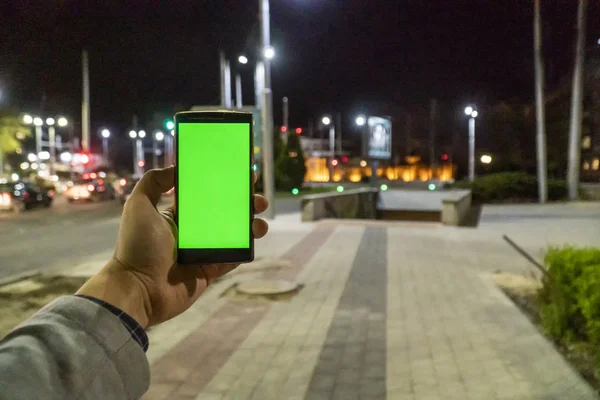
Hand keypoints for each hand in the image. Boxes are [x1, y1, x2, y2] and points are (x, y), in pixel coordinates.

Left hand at [77, 166, 268, 327]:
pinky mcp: (211, 270)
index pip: (204, 195)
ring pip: (234, 235)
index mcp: (177, 215)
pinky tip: (255, 237)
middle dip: (244, 204)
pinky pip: (233, 257)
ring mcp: (203, 252)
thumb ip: (153, 182)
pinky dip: (246, 248)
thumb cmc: (138, 246)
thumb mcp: (139, 206)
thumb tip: (177, 167)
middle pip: (225, 213)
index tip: (240, 174)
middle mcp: (192, 231)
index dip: (223, 184)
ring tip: (261, 221)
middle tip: (259, 198)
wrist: (139, 288)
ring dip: (251, 225)